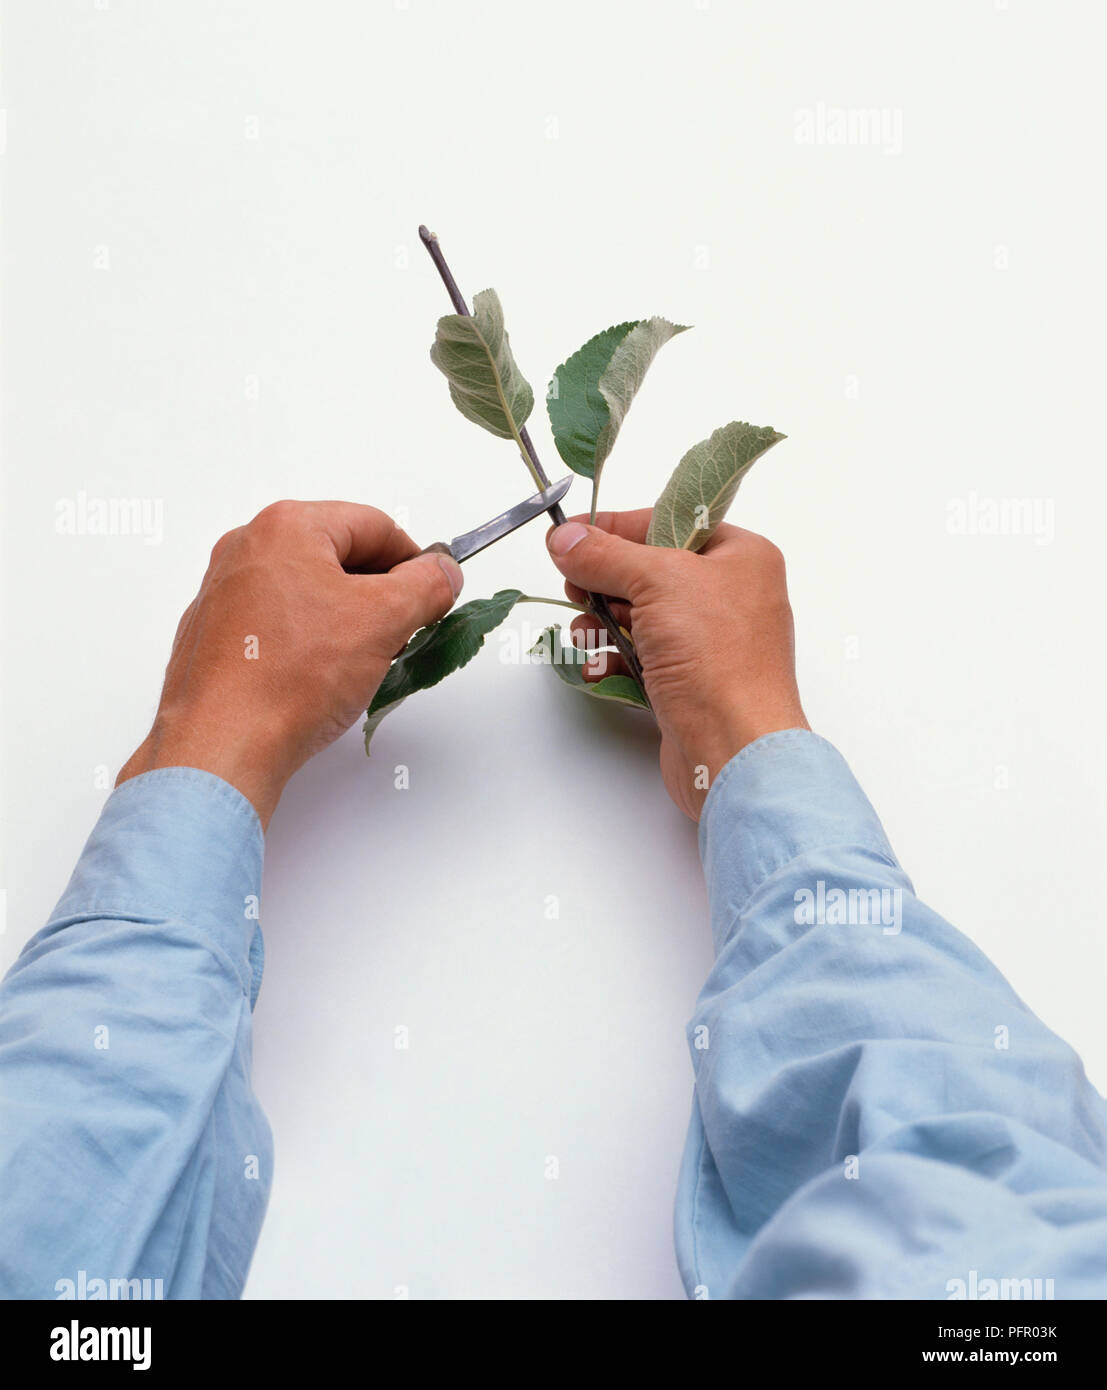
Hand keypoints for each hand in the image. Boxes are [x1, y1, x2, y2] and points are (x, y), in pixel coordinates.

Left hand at [117, 500, 463, 826]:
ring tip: (362, 661)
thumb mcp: (384, 620)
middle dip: (378, 593)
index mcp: (286, 526)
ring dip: (345, 619)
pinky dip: (307, 642)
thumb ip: (426, 585)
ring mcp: (224, 592)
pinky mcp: (214, 635)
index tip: (432, 594)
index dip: (414, 561)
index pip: (375, 526)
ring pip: (307, 590)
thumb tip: (442, 572)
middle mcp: (247, 548)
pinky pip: (276, 623)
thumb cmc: (290, 678)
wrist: (222, 744)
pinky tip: (319, 678)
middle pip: (338, 555)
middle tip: (401, 632)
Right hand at [546, 511, 807, 819]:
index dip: (618, 528)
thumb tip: (567, 540)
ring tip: (586, 636)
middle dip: (606, 583)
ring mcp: (712, 641)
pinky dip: (614, 659)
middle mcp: (731, 595)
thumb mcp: (657, 583)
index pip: (670, 523)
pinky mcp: (692, 682)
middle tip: (576, 590)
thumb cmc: (716, 658)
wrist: (735, 748)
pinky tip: (598, 668)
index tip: (572, 538)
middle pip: (650, 571)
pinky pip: (643, 657)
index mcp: (741, 556)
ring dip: (603, 624)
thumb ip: (606, 556)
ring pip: (641, 617)